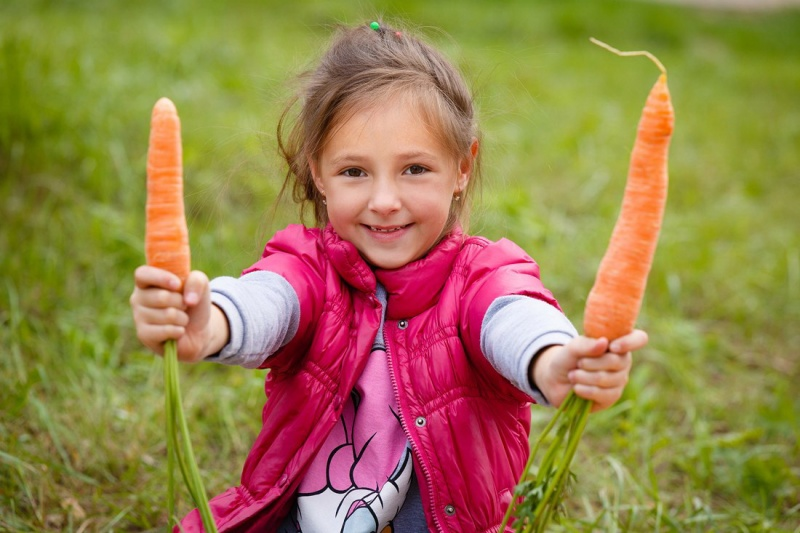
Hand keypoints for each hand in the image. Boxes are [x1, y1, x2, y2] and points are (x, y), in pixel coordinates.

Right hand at [130, 266, 219, 361]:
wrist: (198, 330)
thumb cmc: (193, 302)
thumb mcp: (200, 285)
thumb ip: (197, 281)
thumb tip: (189, 299)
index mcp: (147, 281)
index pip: (142, 274)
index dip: (161, 278)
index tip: (178, 285)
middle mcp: (138, 298)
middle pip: (162, 297)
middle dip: (181, 302)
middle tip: (183, 305)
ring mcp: (138, 317)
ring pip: (168, 315)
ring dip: (183, 318)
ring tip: (181, 319)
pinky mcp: (143, 334)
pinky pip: (166, 330)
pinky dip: (179, 331)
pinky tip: (177, 331)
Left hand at [531, 329, 647, 411]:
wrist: (555, 381)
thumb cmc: (566, 360)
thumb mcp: (571, 348)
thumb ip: (586, 344)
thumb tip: (604, 342)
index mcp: (616, 343)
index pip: (638, 339)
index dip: (630, 342)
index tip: (612, 346)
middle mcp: (622, 361)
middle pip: (618, 361)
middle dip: (592, 362)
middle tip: (578, 363)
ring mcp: (619, 380)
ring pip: (608, 378)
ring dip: (584, 377)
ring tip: (573, 375)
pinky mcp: (611, 397)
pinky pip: (603, 394)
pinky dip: (585, 390)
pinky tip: (576, 388)